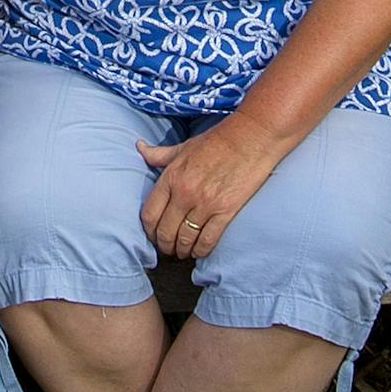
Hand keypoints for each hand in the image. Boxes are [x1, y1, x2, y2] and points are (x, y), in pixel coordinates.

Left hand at [137, 114, 284, 258]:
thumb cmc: (216, 141)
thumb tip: (139, 147)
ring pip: (185, 238)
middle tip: (166, 249)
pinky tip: (199, 252)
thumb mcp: (183, 147)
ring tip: (182, 253)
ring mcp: (205, 203)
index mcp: (171, 177)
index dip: (148, 230)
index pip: (149, 213)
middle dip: (164, 244)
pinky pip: (208, 239)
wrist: (251, 138)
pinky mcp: (226, 210)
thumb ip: (159, 154)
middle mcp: (184, 192)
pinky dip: (201, 250)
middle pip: (165, 230)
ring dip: (181, 250)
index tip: (152, 235)